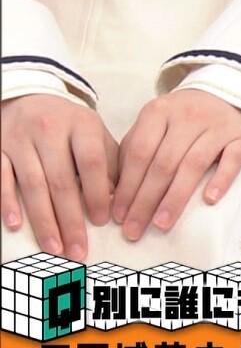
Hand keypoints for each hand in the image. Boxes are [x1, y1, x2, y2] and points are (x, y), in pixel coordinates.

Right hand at [0, 94, 117, 257]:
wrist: (29, 98)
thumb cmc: (70, 125)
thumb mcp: (95, 133)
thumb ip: (111, 162)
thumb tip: (120, 201)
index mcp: (81, 124)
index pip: (91, 162)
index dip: (97, 193)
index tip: (103, 221)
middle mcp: (49, 129)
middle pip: (61, 180)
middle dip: (71, 219)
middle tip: (79, 249)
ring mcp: (20, 139)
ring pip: (32, 185)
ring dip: (44, 220)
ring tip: (55, 246)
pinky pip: (1, 178)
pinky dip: (7, 202)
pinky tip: (15, 225)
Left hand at [113, 89, 240, 239]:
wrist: (231, 97)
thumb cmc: (185, 120)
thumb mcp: (156, 124)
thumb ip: (135, 149)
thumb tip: (112, 191)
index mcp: (158, 112)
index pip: (139, 153)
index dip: (127, 186)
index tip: (118, 216)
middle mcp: (187, 116)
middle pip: (163, 163)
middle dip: (145, 200)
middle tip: (134, 230)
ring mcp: (217, 125)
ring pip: (193, 164)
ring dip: (176, 197)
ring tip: (162, 224)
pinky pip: (232, 159)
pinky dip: (221, 179)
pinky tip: (209, 200)